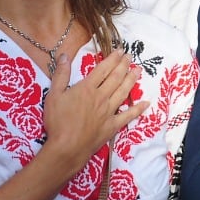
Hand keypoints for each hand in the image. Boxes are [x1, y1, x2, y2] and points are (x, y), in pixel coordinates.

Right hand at [41, 51, 146, 171]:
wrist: (67, 148)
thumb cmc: (58, 122)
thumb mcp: (54, 95)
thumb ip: (61, 75)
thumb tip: (64, 56)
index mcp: (87, 88)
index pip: (103, 69)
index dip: (112, 59)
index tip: (120, 51)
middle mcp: (101, 97)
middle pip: (116, 78)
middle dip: (124, 65)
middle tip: (130, 56)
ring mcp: (109, 112)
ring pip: (123, 92)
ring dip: (132, 80)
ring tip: (138, 70)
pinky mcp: (113, 126)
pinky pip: (128, 116)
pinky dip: (138, 109)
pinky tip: (146, 103)